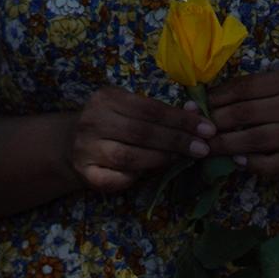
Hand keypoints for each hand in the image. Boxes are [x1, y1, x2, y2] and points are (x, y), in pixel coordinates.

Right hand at [67, 87, 212, 193]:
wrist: (70, 144)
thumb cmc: (114, 123)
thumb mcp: (134, 109)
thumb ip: (164, 112)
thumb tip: (197, 111)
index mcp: (107, 98)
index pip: (151, 109)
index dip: (182, 120)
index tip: (208, 129)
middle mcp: (92, 121)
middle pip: (142, 133)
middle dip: (177, 141)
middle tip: (203, 148)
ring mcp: (85, 149)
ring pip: (129, 157)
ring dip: (161, 159)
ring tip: (182, 158)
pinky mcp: (84, 173)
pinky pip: (115, 179)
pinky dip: (136, 178)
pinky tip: (151, 173)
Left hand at [206, 70, 278, 178]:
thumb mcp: (277, 89)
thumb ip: (244, 93)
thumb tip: (198, 103)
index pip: (245, 87)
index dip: (216, 98)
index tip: (193, 108)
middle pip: (246, 113)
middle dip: (214, 123)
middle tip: (196, 131)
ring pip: (255, 139)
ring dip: (225, 145)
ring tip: (206, 148)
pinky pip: (271, 163)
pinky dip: (250, 163)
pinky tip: (236, 162)